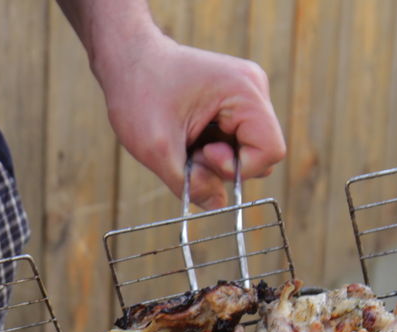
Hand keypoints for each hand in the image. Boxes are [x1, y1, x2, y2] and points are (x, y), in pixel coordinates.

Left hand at [91, 25, 285, 208]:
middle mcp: (253, 90)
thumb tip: (219, 206)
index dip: (239, 169)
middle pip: (261, 152)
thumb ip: (190, 184)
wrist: (126, 60)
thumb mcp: (158, 149)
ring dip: (214, 159)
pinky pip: (232, 140)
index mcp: (245, 92)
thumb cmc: (139, 93)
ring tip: (185, 143)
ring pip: (245, 150)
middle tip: (191, 153)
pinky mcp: (231, 102)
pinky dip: (209, 149)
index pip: (270, 150)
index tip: (203, 158)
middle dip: (224, 165)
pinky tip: (186, 137)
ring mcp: (244, 95)